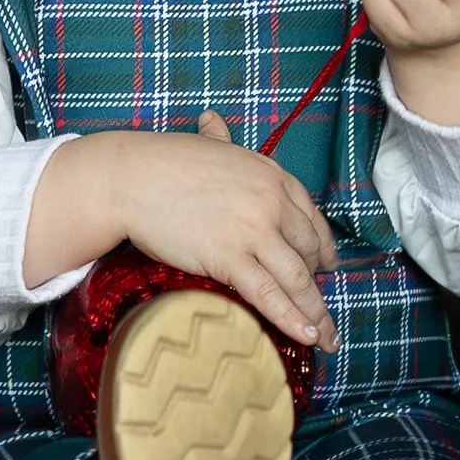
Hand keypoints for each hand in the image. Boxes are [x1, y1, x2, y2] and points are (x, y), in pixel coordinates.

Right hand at [29, 117, 338, 351]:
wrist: (131, 177)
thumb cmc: (164, 161)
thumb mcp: (208, 146)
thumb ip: (220, 138)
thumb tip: (213, 120)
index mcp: (272, 175)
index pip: (312, 219)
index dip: (324, 248)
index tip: (329, 266)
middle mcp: (271, 201)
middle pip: (308, 251)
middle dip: (318, 285)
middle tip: (321, 311)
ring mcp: (253, 229)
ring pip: (296, 278)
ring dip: (316, 312)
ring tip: (327, 339)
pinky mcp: (229, 256)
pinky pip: (268, 293)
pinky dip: (292, 317)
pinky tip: (307, 335)